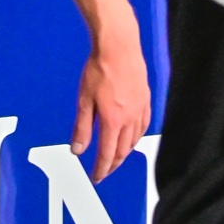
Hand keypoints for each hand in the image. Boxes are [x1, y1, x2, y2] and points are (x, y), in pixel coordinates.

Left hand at [70, 8, 151, 180]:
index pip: (107, 154)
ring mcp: (140, 108)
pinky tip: (133, 136)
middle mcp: (129, 117)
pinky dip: (138, 136)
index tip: (97, 177)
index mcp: (113, 120)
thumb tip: (78, 149)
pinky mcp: (145, 98)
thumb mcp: (84, 100)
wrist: (118, 46)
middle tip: (105, 170)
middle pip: (122, 150)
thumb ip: (82, 127)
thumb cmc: (100, 68)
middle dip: (113, 164)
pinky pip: (144, 124)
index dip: (102, 169)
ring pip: (135, 139)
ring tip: (116, 156)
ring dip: (125, 152)